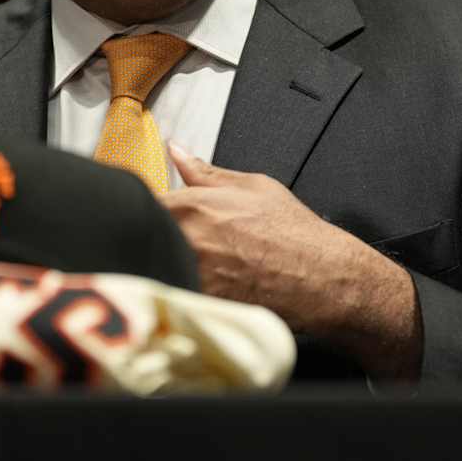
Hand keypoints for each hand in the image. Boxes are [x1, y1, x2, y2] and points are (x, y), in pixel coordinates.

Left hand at [161, 144, 422, 380]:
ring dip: (158, 267)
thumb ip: (205, 171)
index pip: (138, 204)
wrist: (323, 280)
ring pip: (153, 269)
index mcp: (192, 206)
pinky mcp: (198, 308)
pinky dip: (172, 294)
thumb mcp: (253, 187)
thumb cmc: (293, 234)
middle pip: (140, 239)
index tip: (144, 215)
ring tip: (181, 268)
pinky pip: (170, 298)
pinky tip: (192, 291)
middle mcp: (186, 241)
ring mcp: (190, 278)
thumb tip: (177, 151)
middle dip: (145, 239)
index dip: (138, 211)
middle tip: (163, 243)